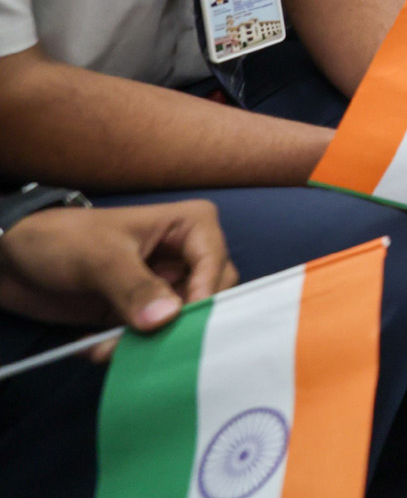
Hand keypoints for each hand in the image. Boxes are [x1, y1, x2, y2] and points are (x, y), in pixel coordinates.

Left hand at [0, 203, 235, 345]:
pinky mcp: (140, 312)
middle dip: (176, 324)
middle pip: (208, 297)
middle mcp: (185, 256)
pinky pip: (152, 337)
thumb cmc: (62, 241)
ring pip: (180, 322)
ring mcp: (162, 286)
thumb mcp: (100, 257)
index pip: (216, 263)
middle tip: (142, 341)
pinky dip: (127, 349)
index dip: (203, 295)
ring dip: (147, 343)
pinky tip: (97, 347)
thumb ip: (135, 288)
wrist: (12, 261)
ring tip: (107, 350)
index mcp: (189, 226)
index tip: (175, 325)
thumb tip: (167, 320)